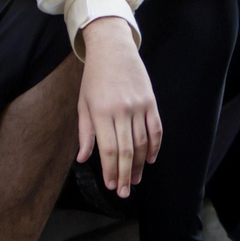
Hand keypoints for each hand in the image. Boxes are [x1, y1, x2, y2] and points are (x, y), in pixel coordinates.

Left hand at [75, 16, 160, 197]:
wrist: (112, 49)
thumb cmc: (94, 78)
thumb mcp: (83, 104)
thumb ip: (85, 132)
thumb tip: (84, 159)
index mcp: (101, 112)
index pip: (109, 150)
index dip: (111, 170)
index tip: (111, 185)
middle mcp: (122, 111)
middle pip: (127, 151)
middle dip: (125, 175)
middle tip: (124, 192)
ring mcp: (139, 106)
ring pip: (143, 143)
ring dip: (140, 165)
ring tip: (135, 180)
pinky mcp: (151, 102)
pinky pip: (156, 129)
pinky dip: (155, 147)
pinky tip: (150, 160)